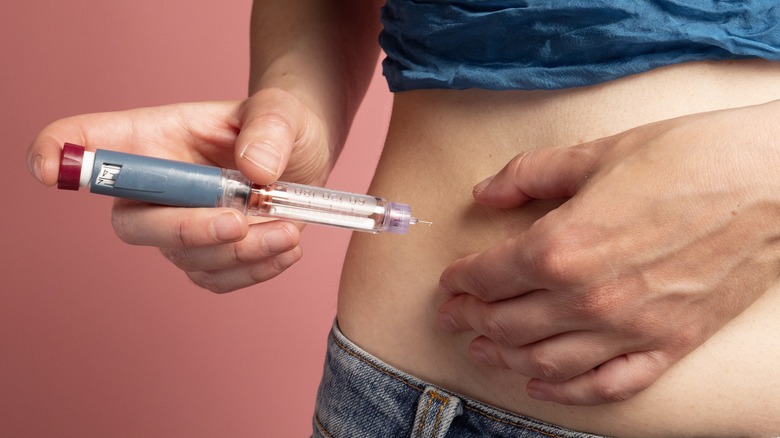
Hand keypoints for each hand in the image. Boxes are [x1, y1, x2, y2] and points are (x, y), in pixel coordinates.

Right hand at [28, 88, 334, 292]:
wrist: (304, 158)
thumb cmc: (281, 126)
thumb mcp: (284, 112)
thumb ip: (270, 130)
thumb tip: (256, 171)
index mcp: (159, 139)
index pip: (96, 144)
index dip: (61, 153)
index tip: (46, 166)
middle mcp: (159, 188)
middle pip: (134, 224)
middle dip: (185, 230)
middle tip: (237, 223)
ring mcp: (180, 227)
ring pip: (185, 258)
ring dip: (240, 253)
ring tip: (288, 230)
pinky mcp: (209, 257)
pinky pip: (217, 279)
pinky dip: (255, 271)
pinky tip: (287, 247)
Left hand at [437, 100, 779, 404]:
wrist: (773, 180)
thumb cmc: (688, 158)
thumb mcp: (596, 154)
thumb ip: (530, 174)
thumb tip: (485, 192)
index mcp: (562, 246)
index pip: (489, 275)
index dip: (462, 280)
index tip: (452, 280)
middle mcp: (587, 298)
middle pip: (507, 322)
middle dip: (471, 318)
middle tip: (454, 316)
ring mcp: (629, 329)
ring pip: (546, 362)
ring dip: (505, 357)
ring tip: (483, 349)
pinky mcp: (668, 345)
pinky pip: (608, 385)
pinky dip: (568, 392)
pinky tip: (543, 385)